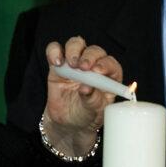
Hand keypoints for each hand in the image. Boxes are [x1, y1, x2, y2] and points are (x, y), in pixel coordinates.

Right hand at [42, 37, 121, 155]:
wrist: (68, 122)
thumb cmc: (87, 115)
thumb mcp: (93, 111)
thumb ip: (92, 100)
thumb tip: (86, 88)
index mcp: (109, 76)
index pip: (111, 64)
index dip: (105, 64)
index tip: (98, 70)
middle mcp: (93, 65)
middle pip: (94, 51)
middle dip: (90, 56)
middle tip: (84, 67)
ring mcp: (75, 63)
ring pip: (76, 44)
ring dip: (74, 50)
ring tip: (72, 65)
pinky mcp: (58, 65)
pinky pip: (55, 50)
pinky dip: (54, 51)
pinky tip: (57, 62)